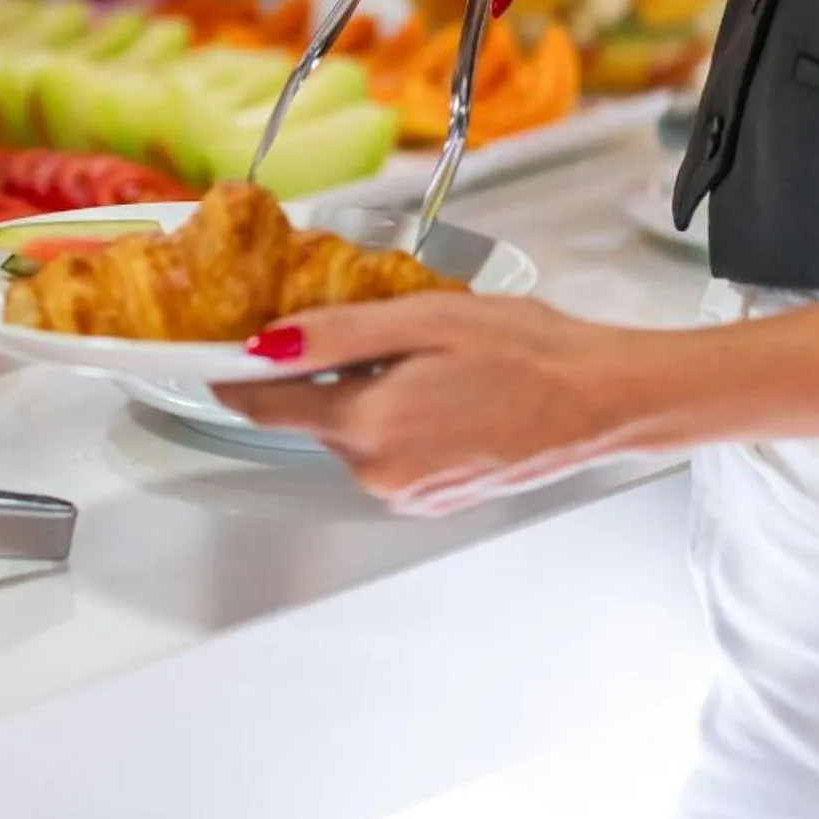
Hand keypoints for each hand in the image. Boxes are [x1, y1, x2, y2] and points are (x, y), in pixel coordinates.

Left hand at [213, 296, 660, 514]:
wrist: (600, 398)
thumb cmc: (527, 352)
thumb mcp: (420, 320)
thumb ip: (334, 336)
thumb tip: (265, 344)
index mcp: (370, 428)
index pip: (265, 407)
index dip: (236, 374)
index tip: (218, 350)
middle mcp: (380, 474)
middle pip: (311, 417)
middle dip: (323, 375)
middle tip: (369, 330)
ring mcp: (407, 493)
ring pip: (351, 433)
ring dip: (365, 395)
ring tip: (423, 359)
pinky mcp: (432, 498)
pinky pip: (388, 451)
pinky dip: (397, 418)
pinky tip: (441, 391)